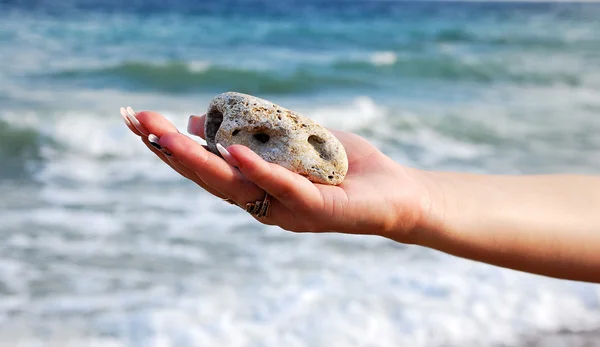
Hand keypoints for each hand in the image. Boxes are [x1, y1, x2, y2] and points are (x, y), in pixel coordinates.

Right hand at [120, 108, 431, 240]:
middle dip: (171, 152)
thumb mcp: (289, 140)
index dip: (170, 146)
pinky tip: (233, 151)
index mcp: (254, 186)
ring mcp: (287, 209)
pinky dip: (258, 170)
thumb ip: (249, 133)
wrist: (395, 192)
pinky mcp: (318, 210)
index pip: (204, 166)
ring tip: (167, 138)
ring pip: (237, 187)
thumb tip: (199, 120)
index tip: (136, 120)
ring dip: (200, 163)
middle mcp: (262, 202)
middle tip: (137, 123)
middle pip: (210, 178)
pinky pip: (284, 189)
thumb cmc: (342, 166)